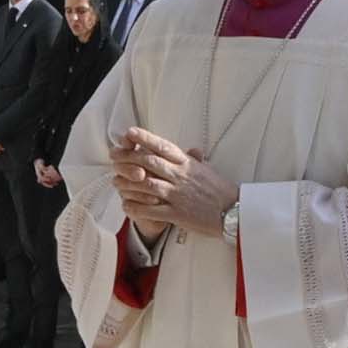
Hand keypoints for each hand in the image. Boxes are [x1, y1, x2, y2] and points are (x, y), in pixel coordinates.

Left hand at [111, 128, 235, 236]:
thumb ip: (194, 160)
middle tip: (113, 156)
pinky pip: (151, 210)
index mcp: (188, 164)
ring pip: (146, 185)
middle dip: (128, 158)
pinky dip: (136, 207)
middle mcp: (181, 176)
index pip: (163, 146)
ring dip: (127, 183)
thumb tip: (189, 150)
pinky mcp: (177, 214)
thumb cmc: (221, 191)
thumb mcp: (208, 170)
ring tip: (116, 182)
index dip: (144, 138)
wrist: (234, 213)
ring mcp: (178, 195)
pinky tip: (126, 205)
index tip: (129, 133)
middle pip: (149, 162)